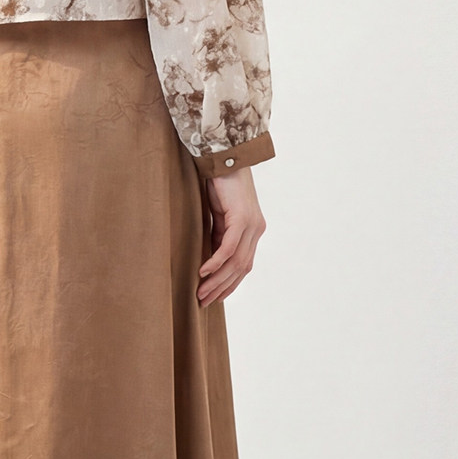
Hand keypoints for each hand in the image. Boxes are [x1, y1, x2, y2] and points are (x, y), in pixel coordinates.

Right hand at [196, 165, 265, 304]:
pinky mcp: (241, 218)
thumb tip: (210, 260)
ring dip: (217, 280)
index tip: (212, 297)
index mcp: (253, 231)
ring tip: (200, 292)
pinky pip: (228, 247)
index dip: (229, 284)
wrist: (223, 157)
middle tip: (203, 301)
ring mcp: (251, 225)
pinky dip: (216, 262)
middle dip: (222, 288)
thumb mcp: (218, 215)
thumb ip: (219, 235)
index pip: (243, 266)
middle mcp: (256, 230)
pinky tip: (203, 272)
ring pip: (235, 262)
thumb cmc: (218, 184)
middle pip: (241, 269)